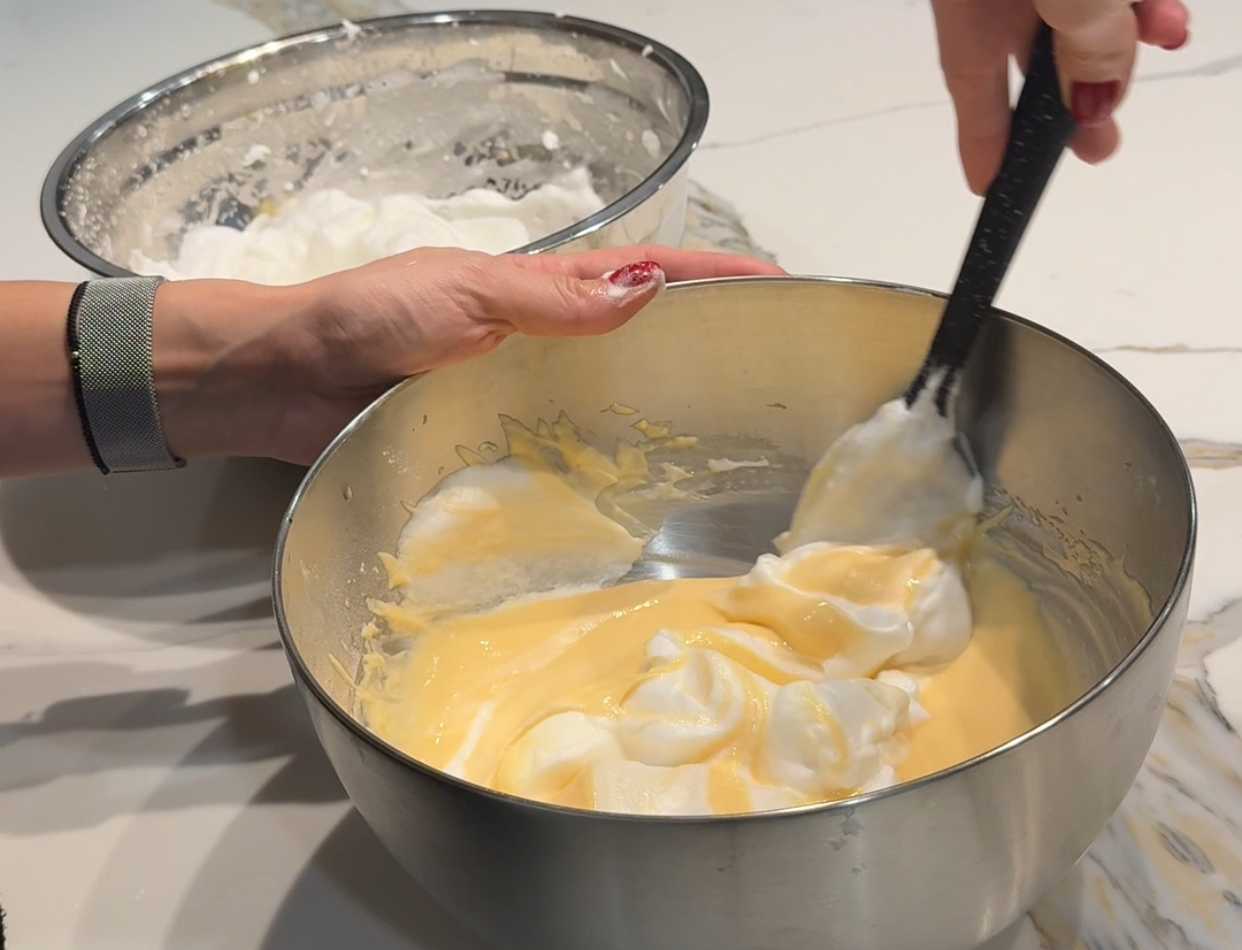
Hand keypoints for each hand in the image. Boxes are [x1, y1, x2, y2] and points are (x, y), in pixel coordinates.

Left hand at [154, 246, 783, 465]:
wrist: (288, 382)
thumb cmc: (369, 319)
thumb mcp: (461, 292)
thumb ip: (547, 300)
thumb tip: (650, 290)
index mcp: (542, 291)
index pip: (645, 272)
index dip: (711, 273)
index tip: (780, 286)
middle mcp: (545, 344)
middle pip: (643, 341)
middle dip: (709, 350)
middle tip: (775, 385)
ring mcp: (522, 399)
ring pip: (611, 402)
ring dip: (668, 416)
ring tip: (733, 450)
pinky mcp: (495, 447)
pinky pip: (564, 452)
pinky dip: (607, 468)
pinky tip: (642, 500)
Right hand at [931, 0, 1190, 193]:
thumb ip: (1084, 40)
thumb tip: (1092, 100)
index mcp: (968, 4)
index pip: (971, 84)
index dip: (980, 142)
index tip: (986, 185)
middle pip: (1025, 54)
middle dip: (1070, 99)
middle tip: (1099, 143)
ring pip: (1068, 15)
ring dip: (1118, 38)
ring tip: (1161, 35)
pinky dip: (1128, 3)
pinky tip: (1156, 10)